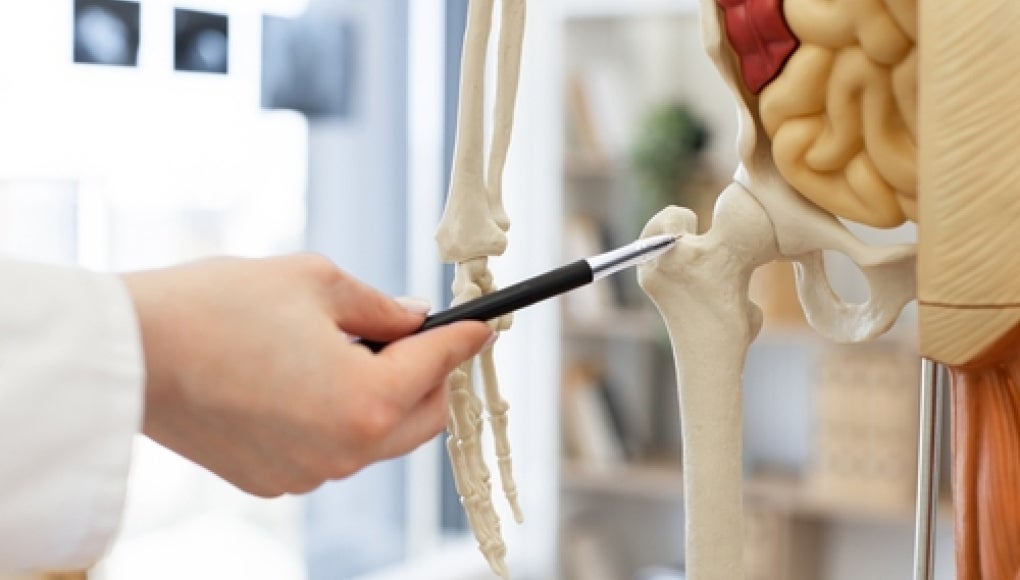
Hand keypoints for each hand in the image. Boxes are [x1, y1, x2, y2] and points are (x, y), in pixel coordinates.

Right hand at [121, 254, 491, 496]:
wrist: (132, 351)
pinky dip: (338, 418)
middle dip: (431, 377)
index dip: (466, 338)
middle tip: (421, 338)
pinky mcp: (272, 480)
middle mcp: (345, 452)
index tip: (483, 325)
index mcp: (368, 402)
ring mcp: (307, 474)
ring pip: (377, 437)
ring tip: (355, 351)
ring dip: (383, 398)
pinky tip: (309, 381)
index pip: (440, 365)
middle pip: (421, 417)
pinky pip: (330, 451)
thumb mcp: (317, 282)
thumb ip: (382, 307)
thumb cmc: (219, 306)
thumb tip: (414, 319)